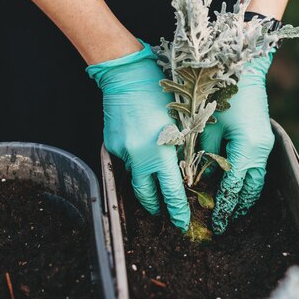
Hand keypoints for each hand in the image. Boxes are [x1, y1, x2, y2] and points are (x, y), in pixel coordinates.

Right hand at [86, 41, 189, 231]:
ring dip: (147, 186)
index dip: (178, 210)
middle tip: (166, 213)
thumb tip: (187, 171)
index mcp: (161, 151)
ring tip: (157, 189)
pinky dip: (136, 165)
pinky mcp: (111, 145)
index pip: (171, 192)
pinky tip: (144, 157)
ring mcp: (122, 152)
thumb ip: (182, 149)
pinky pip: (126, 163)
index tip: (182, 223)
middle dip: (157, 207)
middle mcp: (139, 156)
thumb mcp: (181, 122)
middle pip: (147, 195)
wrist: (126, 75)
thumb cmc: (160, 93)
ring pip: (135, 179)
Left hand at [201, 52, 274, 233]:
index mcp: (247, 148)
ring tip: (234, 210)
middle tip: (224, 222)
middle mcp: (260, 150)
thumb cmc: (220, 92)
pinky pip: (258, 167)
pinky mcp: (263, 137)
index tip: (215, 222)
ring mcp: (265, 144)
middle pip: (250, 189)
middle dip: (237, 207)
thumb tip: (195, 177)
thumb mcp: (205, 125)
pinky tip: (239, 185)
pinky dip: (248, 180)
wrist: (241, 66)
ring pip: (257, 180)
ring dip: (246, 196)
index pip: (233, 187)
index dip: (223, 206)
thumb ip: (201, 154)